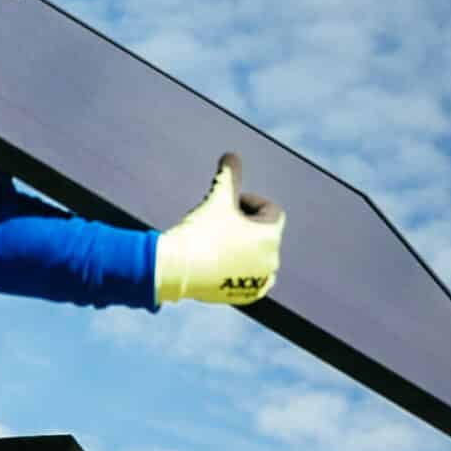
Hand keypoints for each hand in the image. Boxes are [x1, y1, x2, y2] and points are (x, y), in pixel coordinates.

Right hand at [152, 153, 283, 304]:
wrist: (178, 268)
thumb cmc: (201, 231)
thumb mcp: (216, 199)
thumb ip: (229, 175)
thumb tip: (231, 155)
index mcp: (270, 236)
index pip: (270, 210)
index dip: (247, 202)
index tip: (225, 207)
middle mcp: (272, 260)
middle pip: (264, 233)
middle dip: (245, 225)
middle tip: (219, 226)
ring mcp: (260, 280)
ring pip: (258, 255)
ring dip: (244, 247)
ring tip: (217, 245)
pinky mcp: (248, 295)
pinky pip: (250, 277)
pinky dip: (239, 269)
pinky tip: (218, 265)